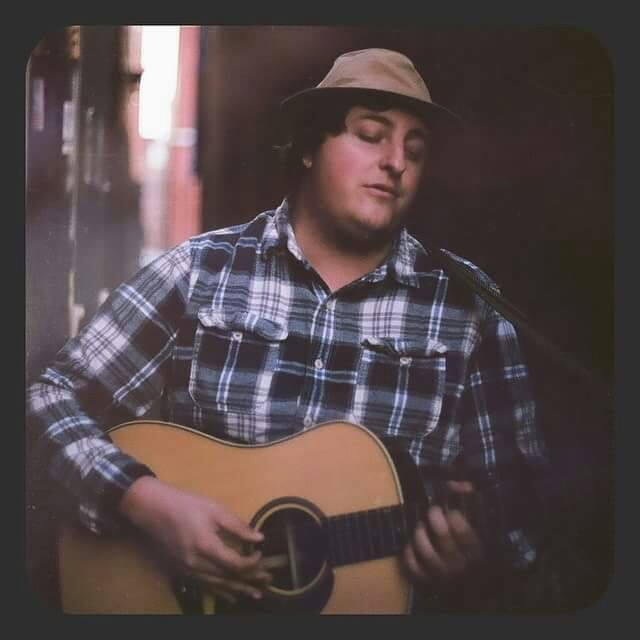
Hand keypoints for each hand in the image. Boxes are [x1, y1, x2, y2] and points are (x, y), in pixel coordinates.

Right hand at [119, 476, 270, 604]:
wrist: (152, 509)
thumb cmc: (185, 505)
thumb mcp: (214, 509)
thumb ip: (237, 526)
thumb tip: (258, 537)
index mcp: (205, 547)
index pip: (235, 564)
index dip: (251, 563)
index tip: (260, 554)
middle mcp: (196, 564)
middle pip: (228, 578)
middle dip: (250, 580)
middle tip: (268, 580)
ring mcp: (187, 571)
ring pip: (217, 586)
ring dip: (238, 589)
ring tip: (255, 594)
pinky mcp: (181, 572)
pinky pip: (205, 587)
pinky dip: (220, 591)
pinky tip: (231, 595)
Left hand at [402, 480, 484, 586]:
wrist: (454, 568)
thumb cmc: (459, 534)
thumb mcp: (467, 514)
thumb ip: (465, 497)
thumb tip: (464, 486)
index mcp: (476, 551)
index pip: (466, 535)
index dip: (456, 519)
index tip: (451, 512)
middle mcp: (461, 566)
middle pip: (444, 540)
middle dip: (435, 520)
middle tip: (432, 512)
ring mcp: (443, 575)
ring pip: (428, 554)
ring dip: (421, 535)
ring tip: (421, 526)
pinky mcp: (426, 580)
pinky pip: (413, 566)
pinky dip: (409, 553)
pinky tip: (411, 544)